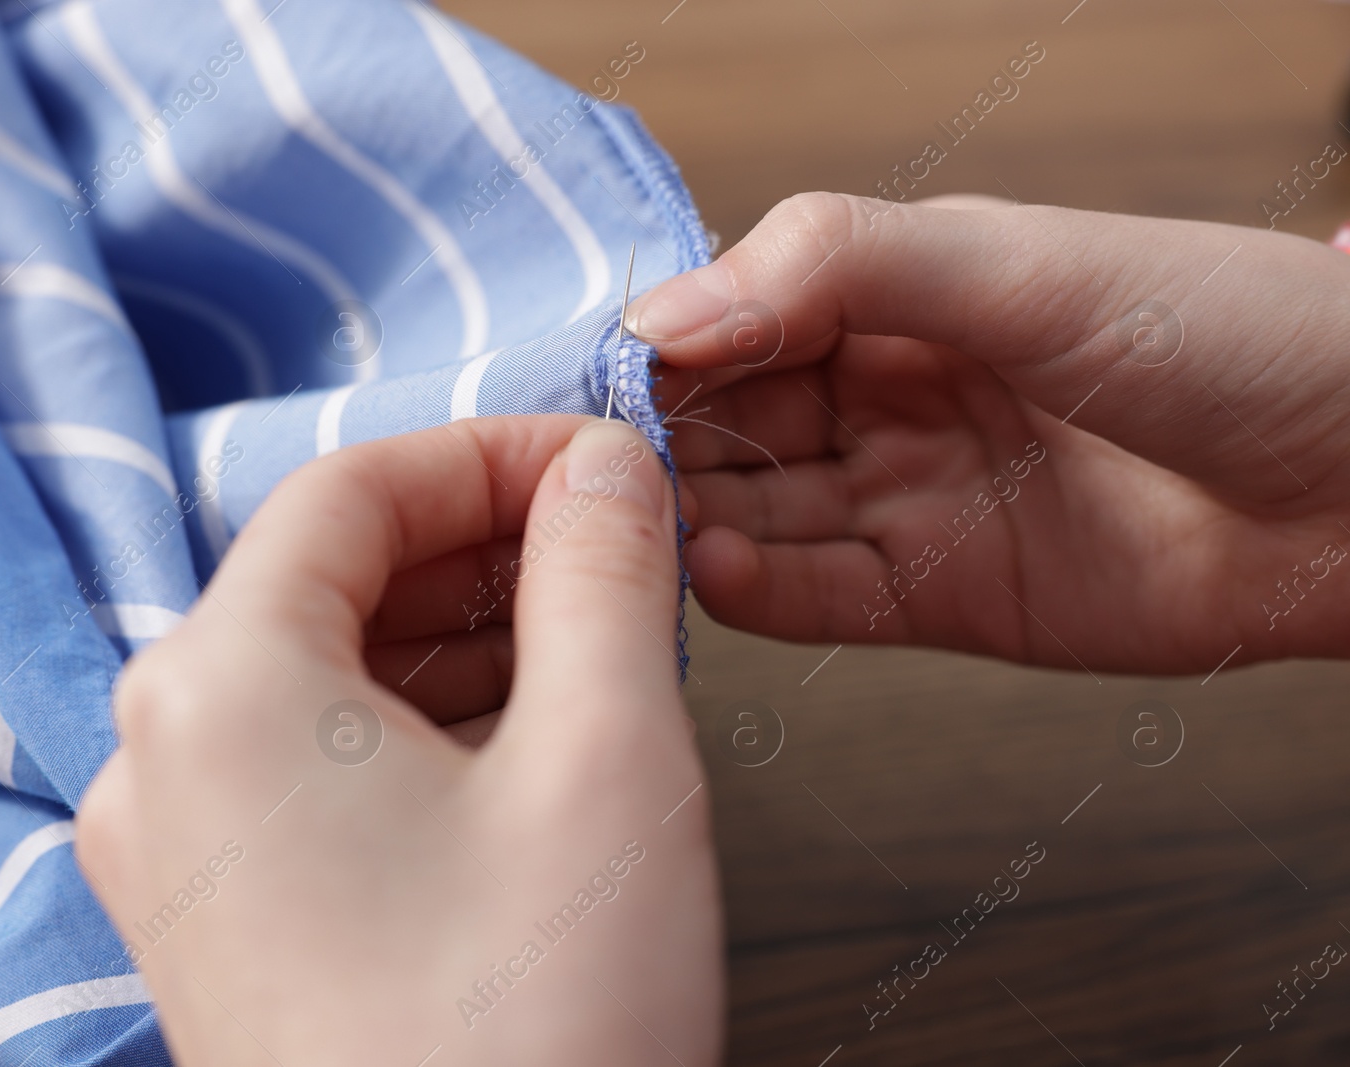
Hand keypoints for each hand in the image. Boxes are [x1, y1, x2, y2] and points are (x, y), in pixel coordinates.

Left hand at [76, 416, 721, 1065]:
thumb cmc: (538, 1029)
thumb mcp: (605, 760)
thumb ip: (601, 574)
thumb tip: (605, 466)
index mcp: (220, 688)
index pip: (347, 492)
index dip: (487, 453)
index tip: (603, 459)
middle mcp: (161, 760)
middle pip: (327, 580)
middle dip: (483, 547)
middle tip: (618, 550)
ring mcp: (176, 855)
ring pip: (326, 678)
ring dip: (462, 637)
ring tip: (598, 641)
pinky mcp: (218, 928)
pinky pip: (314, 773)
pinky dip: (421, 729)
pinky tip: (529, 742)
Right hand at [631, 193, 1349, 672]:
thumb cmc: (1223, 335)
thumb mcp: (1009, 262)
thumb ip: (831, 268)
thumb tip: (667, 314)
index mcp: (902, 294)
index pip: (740, 313)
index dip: (669, 340)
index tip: (601, 370)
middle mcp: (894, 396)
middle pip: (735, 418)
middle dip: (663, 436)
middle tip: (593, 462)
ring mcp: (912, 499)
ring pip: (762, 508)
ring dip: (694, 515)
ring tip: (635, 522)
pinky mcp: (939, 597)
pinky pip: (817, 597)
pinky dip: (756, 589)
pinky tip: (712, 568)